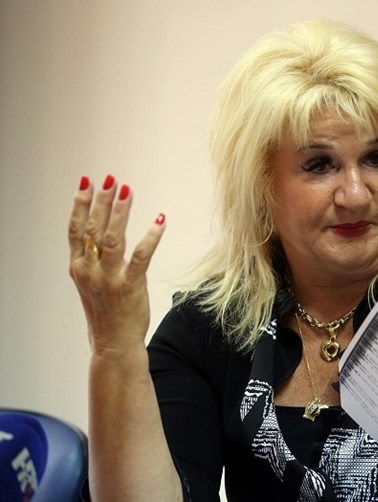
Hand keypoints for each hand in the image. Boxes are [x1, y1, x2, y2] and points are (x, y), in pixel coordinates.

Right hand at [68, 175, 165, 354]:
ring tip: (127, 190)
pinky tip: (159, 220)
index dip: (79, 204)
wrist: (113, 343)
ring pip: (113, 237)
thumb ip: (92, 260)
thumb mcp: (90, 283)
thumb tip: (99, 233)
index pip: (75, 229)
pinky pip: (142, 256)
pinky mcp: (130, 285)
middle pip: (93, 228)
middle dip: (101, 200)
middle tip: (110, 179)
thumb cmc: (106, 311)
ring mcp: (109, 278)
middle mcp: (90, 270)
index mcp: (78, 268)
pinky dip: (151, 236)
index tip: (85, 182)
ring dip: (120, 211)